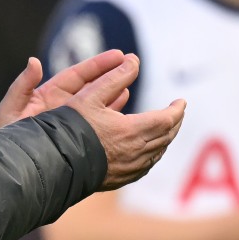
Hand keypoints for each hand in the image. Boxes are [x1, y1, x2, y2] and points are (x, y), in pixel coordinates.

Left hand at [0, 50, 130, 129]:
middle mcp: (63, 106)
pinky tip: (125, 114)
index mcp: (49, 94)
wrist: (8, 163)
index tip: (118, 55)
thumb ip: (22, 85)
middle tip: (133, 63)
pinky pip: (96, 125)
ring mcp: (71, 122)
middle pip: (92, 87)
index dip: (98, 65)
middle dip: (112, 75)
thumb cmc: (4, 133)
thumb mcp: (11, 108)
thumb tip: (33, 61)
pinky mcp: (76, 139)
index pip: (78, 75)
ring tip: (131, 85)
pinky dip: (110, 118)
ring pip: (97, 105)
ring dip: (114, 95)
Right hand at [63, 53, 184, 189]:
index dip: (176, 110)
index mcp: (132, 130)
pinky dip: (153, 153)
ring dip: (165, 138)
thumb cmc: (72, 127)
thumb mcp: (90, 95)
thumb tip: (134, 60)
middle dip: (174, 122)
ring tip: (165, 128)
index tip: (181, 101)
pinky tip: (149, 149)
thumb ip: (114, 77)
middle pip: (166, 136)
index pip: (166, 119)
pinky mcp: (122, 178)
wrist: (57, 161)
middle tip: (177, 112)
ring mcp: (130, 168)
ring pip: (158, 152)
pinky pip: (146, 164)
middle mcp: (136, 152)